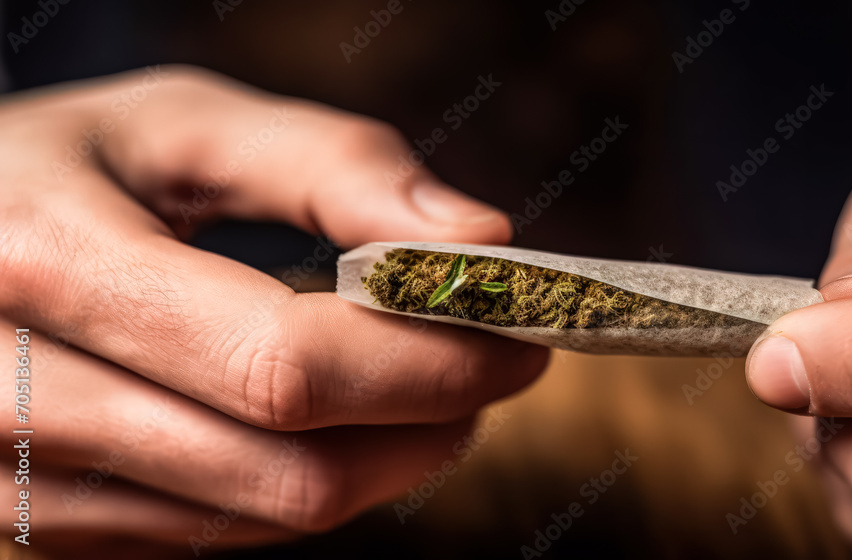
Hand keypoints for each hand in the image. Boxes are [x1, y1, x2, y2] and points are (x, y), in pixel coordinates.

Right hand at [0, 65, 547, 557]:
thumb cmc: (56, 160)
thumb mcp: (179, 122)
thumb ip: (331, 165)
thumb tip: (476, 241)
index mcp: (45, 264)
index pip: (286, 367)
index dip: (427, 363)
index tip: (517, 336)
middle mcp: (8, 397)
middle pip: (290, 474)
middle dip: (428, 425)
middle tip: (492, 365)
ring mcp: (17, 484)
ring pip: (265, 519)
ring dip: (381, 461)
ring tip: (422, 385)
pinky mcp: (37, 525)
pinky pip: (217, 534)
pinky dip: (305, 480)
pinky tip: (328, 420)